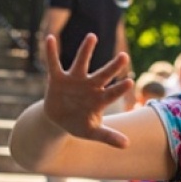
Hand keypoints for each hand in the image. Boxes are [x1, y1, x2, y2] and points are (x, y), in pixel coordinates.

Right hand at [41, 33, 132, 147]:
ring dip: (86, 50)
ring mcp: (74, 80)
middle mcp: (89, 86)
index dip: (119, 89)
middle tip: (125, 57)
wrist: (59, 120)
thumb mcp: (93, 132)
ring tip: (92, 36)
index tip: (129, 82)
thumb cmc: (79, 124)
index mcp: (99, 99)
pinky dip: (51, 52)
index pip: (111, 93)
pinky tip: (50, 38)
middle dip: (113, 67)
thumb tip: (128, 145)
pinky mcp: (58, 79)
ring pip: (81, 63)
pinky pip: (53, 64)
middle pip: (103, 75)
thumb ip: (108, 136)